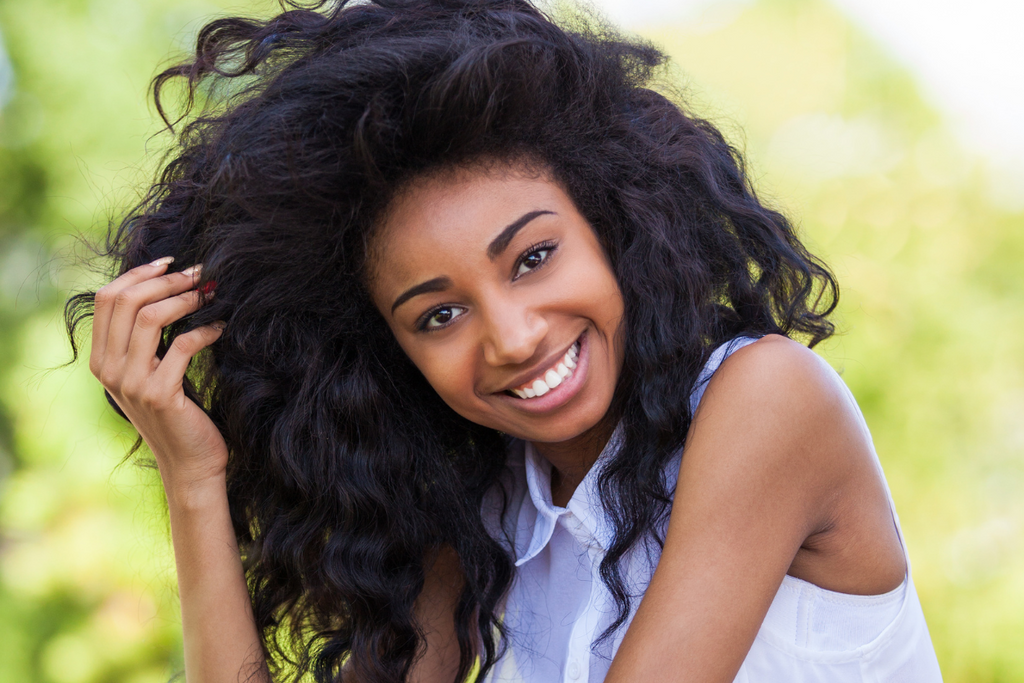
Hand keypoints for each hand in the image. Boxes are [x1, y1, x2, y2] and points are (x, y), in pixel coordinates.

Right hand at [90, 257, 227, 502]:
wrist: (190, 463)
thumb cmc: (179, 413)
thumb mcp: (152, 373)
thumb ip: (147, 340)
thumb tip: (167, 286)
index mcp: (102, 360)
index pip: (108, 299)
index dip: (139, 273)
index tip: (171, 261)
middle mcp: (109, 370)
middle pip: (127, 301)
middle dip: (166, 280)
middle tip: (200, 273)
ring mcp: (132, 383)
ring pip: (151, 318)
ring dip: (186, 298)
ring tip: (211, 293)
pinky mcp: (160, 395)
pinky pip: (182, 346)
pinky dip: (205, 329)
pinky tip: (221, 326)